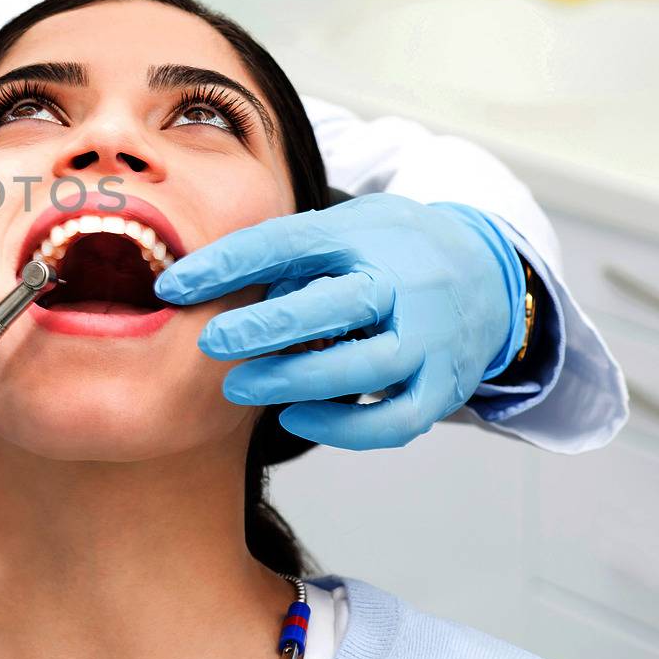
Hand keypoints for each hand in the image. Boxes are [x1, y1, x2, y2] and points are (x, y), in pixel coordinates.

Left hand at [154, 195, 525, 449]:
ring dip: (295, 381)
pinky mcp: (442, 387)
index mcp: (365, 233)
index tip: (172, 287)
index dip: (227, 264)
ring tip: (238, 388)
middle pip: (335, 305)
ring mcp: (428, 338)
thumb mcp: (340, 229)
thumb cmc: (387, 252)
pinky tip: (293, 418)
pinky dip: (341, 429)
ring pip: (363, 368)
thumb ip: (282, 255)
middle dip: (266, 327)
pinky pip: (393, 421)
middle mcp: (403, 283)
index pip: (290, 242)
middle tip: (208, 343)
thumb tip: (199, 285)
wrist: (486, 273)